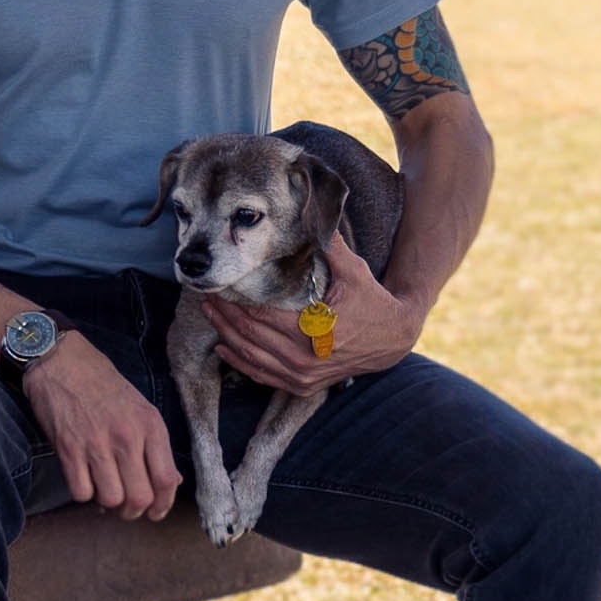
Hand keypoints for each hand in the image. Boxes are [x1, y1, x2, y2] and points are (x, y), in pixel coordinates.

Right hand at [21, 332, 180, 520]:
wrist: (61, 361)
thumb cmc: (103, 385)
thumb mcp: (140, 408)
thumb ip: (155, 445)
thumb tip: (170, 482)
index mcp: (150, 425)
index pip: (166, 480)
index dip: (162, 505)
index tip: (155, 512)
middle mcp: (127, 437)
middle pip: (139, 497)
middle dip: (133, 512)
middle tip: (126, 507)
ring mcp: (96, 444)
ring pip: (111, 499)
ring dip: (108, 504)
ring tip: (105, 491)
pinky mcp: (68, 449)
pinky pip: (81, 493)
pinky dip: (84, 493)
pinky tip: (84, 480)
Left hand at [204, 231, 425, 396]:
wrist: (392, 339)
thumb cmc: (371, 301)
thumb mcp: (354, 271)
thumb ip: (332, 246)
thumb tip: (315, 214)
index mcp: (313, 329)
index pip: (261, 315)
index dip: (237, 301)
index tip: (222, 285)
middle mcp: (304, 358)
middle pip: (250, 335)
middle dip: (225, 315)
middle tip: (208, 296)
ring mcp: (302, 376)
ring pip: (252, 357)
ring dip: (227, 336)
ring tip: (211, 315)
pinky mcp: (302, 386)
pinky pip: (264, 376)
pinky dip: (242, 363)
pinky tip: (225, 349)